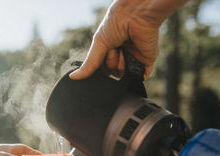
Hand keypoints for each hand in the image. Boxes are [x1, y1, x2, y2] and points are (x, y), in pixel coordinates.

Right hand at [70, 0, 186, 79]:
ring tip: (123, 47)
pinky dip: (132, 70)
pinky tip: (132, 56)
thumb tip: (73, 77)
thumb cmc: (116, 22)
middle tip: (114, 46)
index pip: (102, 69)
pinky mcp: (146, 62)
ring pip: (122, 75)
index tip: (102, 53)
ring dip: (120, 63)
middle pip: (111, 73)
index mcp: (110, 51)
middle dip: (110, 61)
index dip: (100, 65)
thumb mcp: (98, 43)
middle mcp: (122, 56)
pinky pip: (137, 76)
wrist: (136, 15)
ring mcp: (134, 60)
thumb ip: (89, 63)